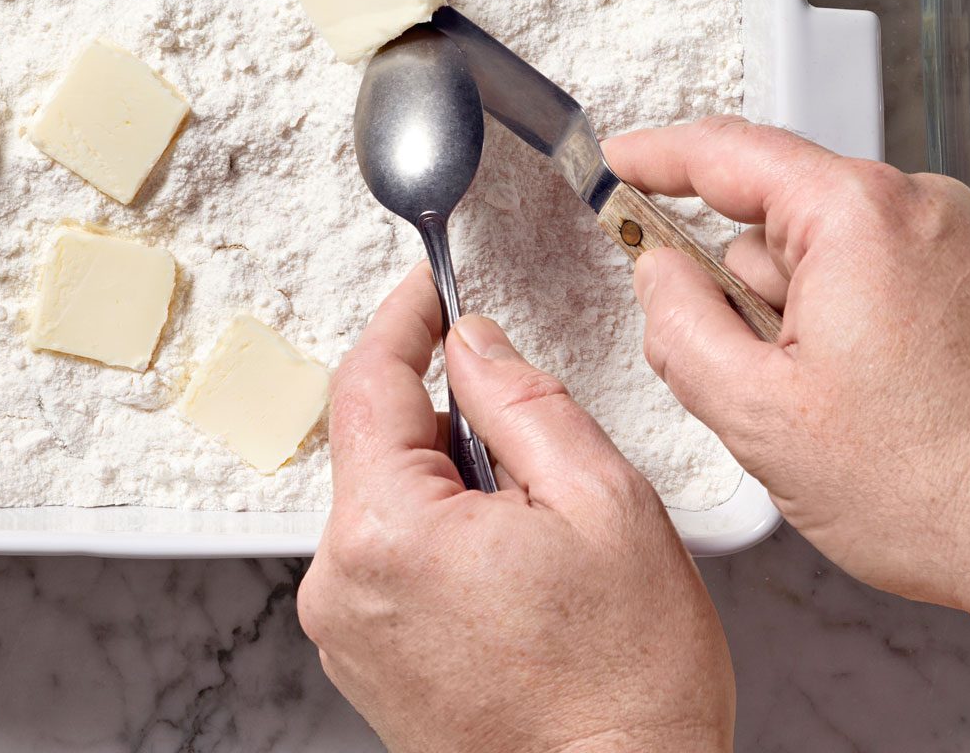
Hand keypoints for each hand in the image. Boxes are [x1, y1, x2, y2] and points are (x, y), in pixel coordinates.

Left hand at [297, 263, 733, 752]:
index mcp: (389, 531)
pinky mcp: (367, 665)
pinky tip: (517, 584)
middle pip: (381, 445)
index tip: (432, 287)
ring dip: (456, 488)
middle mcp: (344, 584)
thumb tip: (472, 343)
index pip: (369, 381)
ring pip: (392, 503)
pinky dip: (445, 542)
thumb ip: (524, 401)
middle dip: (456, 424)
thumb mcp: (602, 502)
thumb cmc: (625, 681)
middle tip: (544, 462)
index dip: (405, 318)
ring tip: (542, 544)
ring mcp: (349, 633)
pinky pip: (393, 561)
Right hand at [604, 117, 969, 613]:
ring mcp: (951, 241)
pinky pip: (864, 279)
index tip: (614, 163)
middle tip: (750, 382)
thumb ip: (679, 327)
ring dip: (791, 320)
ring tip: (825, 410)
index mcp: (858, 214)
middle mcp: (915, 206)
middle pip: (770, 217)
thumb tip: (656, 274)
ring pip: (816, 256)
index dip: (655, 157)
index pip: (727, 152)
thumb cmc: (935, 486)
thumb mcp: (758, 414)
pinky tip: (861, 404)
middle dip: (738, 291)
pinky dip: (837, 328)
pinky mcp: (969, 281)